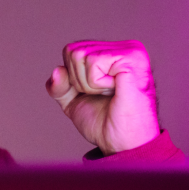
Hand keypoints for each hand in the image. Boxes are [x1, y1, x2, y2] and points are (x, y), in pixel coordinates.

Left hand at [45, 40, 159, 154]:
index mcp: (113, 52)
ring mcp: (130, 50)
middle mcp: (124, 47)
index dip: (72, 78)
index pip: (71, 51)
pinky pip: (93, 62)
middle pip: (73, 51)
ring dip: (89, 84)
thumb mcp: (73, 101)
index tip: (95, 93)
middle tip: (103, 95)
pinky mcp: (131, 58)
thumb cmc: (104, 122)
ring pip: (80, 55)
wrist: (121, 143)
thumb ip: (60, 85)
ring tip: (110, 94)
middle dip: (79, 81)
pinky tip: (116, 90)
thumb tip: (57, 71)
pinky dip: (97, 83)